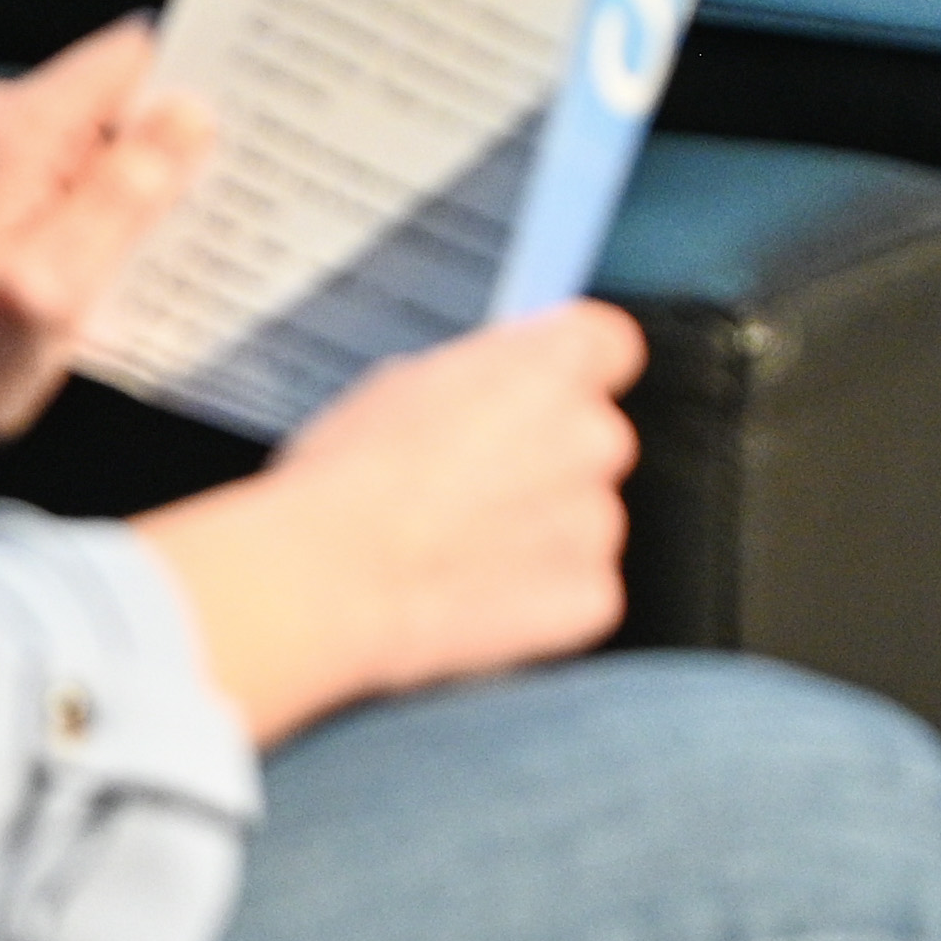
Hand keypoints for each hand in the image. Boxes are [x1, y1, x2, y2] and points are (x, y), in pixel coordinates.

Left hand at [0, 19, 214, 472]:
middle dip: (184, 140)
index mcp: (18, 130)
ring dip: (153, 185)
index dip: (200, 76)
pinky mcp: (0, 196)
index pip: (135, 55)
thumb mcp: (55, 286)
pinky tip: (139, 264)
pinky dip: (118, 213)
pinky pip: (83, 180)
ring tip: (190, 241)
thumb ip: (125, 195)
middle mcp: (3, 125)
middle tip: (234, 194)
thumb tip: (194, 114)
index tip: (256, 115)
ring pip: (110, 142)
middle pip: (128, 97)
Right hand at [136, 302, 641, 743]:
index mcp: (555, 361)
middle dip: (544, 459)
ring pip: (583, 517)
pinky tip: (476, 591)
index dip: (569, 371)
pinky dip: (540, 596)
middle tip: (474, 481)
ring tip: (460, 546)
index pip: (608, 344)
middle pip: (590, 437)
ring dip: (539, 530)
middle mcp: (595, 434)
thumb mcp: (406, 381)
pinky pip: (579, 587)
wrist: (331, 573)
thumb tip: (490, 390)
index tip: (541, 388)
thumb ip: (480, 378)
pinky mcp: (590, 594)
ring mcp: (598, 520)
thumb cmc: (351, 475)